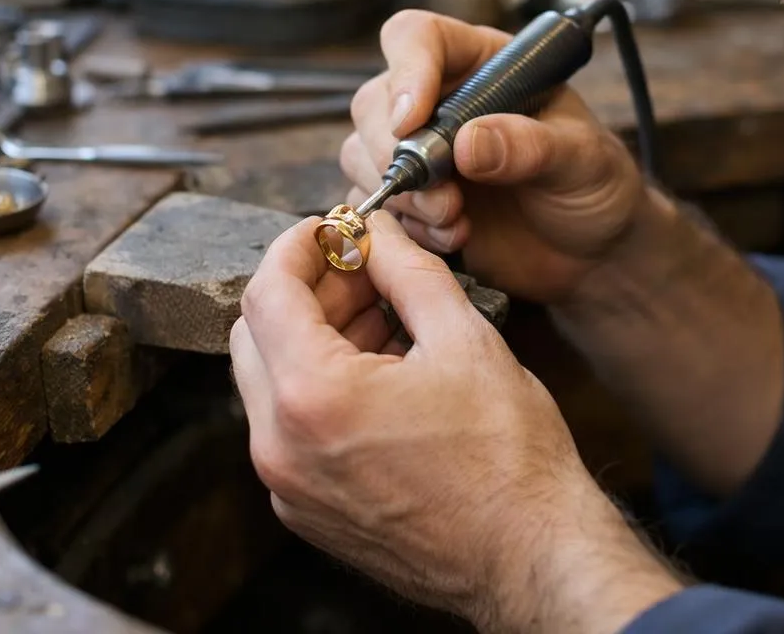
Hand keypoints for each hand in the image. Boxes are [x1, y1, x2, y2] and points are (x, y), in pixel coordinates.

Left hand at [229, 212, 680, 630]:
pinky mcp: (304, 510)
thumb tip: (379, 233)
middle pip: (255, 334)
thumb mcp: (463, 339)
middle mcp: (281, 446)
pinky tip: (379, 372)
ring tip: (381, 317)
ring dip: (312, 337)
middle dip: (305, 289)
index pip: (268, 291)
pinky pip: (287, 429)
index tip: (329, 228)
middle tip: (362, 269)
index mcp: (313, 396)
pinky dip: (318, 387)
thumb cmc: (508, 460)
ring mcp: (288, 486)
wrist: (528, 556)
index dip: (297, 245)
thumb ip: (408, 272)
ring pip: (268, 381)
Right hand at [341, 10, 646, 300]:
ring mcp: (419, 151)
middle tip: (444, 195)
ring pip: (362, 153)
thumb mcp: (582, 159)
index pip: (417, 38)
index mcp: (482, 64)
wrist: (593, 253)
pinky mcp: (410, 200)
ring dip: (402, 195)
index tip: (412, 119)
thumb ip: (531, 146)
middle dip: (397, 152)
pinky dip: (405, 227)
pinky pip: (372, 206)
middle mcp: (440, 99)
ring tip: (456, 221)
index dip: (406, 71)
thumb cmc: (594, 186)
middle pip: (375, 100)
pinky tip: (452, 239)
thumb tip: (468, 143)